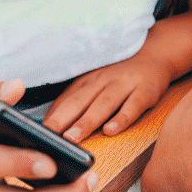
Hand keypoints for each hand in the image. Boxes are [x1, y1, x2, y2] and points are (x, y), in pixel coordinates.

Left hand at [42, 51, 172, 141]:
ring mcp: (124, 85)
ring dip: (87, 121)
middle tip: (47, 138)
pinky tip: (111, 131)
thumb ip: (75, 99)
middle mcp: (103, 81)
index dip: (50, 118)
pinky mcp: (145, 91)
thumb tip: (48, 125)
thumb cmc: (120, 74)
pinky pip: (133, 106)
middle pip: (79, 101)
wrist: (156, 53)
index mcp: (87, 80)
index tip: (35, 135)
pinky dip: (122, 118)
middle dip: (62, 120)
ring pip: (103, 104)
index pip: (64, 100)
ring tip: (73, 139)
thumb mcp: (95, 80)